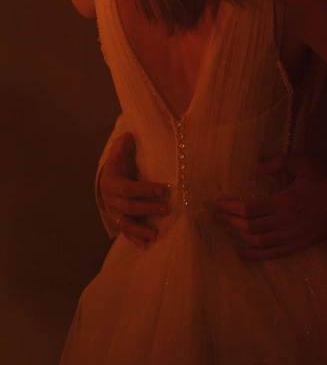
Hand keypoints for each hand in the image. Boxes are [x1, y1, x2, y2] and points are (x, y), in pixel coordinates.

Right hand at [98, 132, 167, 248]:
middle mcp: (111, 201)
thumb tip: (128, 135)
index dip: (144, 190)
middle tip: (166, 209)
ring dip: (142, 229)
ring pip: (127, 224)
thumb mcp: (119, 155)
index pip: (128, 188)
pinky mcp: (120, 222)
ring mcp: (115, 213)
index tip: (162, 189)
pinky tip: (148, 245)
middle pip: (129, 207)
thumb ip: (123, 147)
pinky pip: (127, 233)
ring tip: (156, 235)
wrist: (107, 181)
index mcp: (112, 183)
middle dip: (148, 208)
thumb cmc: (118, 167)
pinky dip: (137, 239)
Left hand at [212, 155, 326, 258]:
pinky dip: (254, 254)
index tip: (217, 203)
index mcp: (285, 201)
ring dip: (237, 235)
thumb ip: (280, 162)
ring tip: (224, 227)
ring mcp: (290, 236)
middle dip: (229, 221)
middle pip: (249, 226)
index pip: (250, 207)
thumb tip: (257, 166)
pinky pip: (271, 254)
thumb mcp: (304, 164)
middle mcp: (285, 222)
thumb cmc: (323, 181)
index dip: (231, 207)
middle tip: (215, 215)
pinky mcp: (296, 246)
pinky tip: (241, 251)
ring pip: (258, 241)